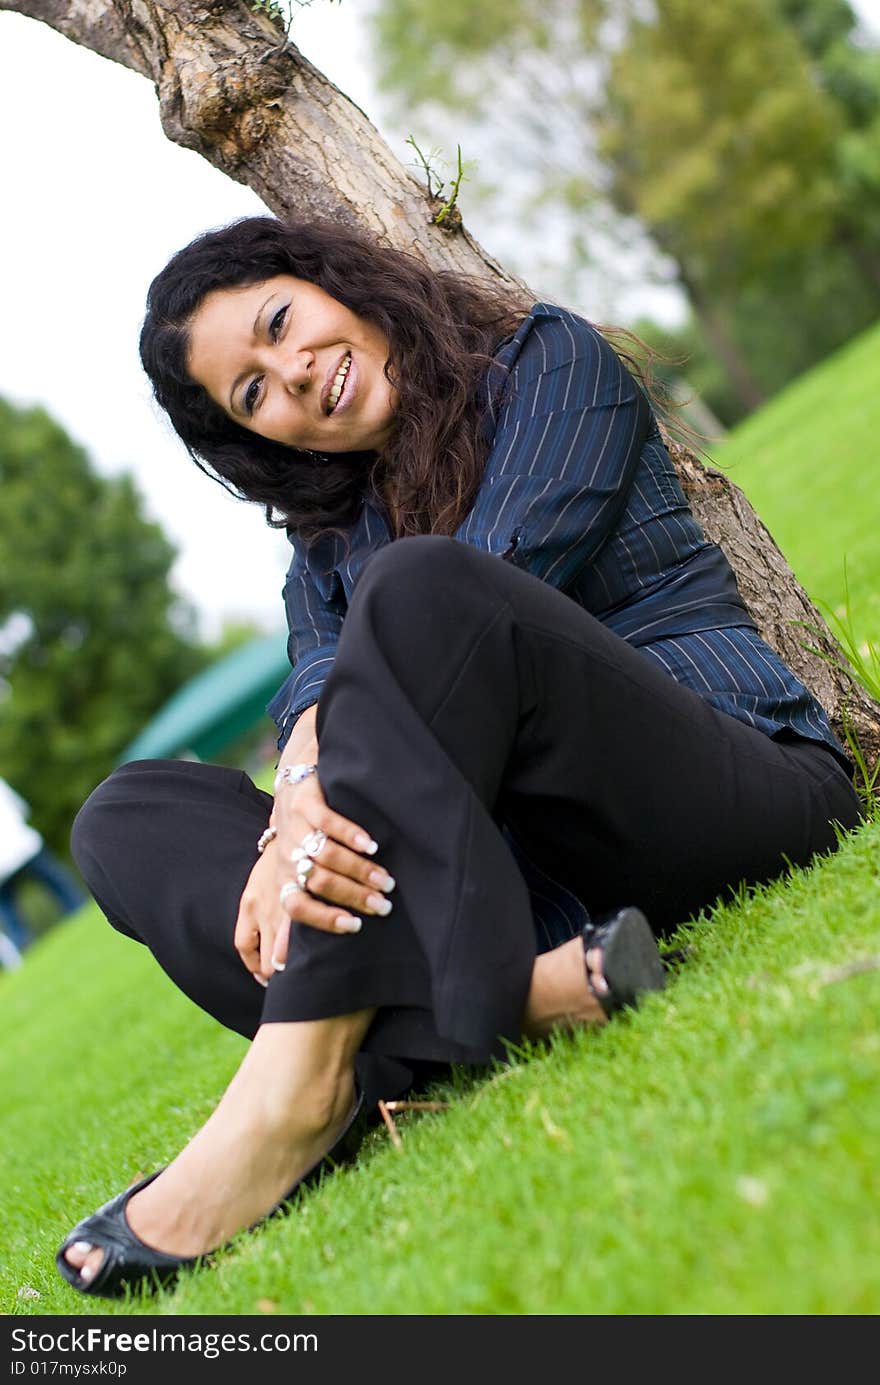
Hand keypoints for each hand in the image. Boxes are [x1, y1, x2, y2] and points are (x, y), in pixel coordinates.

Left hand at [234, 773, 394, 984]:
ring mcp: (294, 828)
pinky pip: (328, 822)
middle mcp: (286, 855)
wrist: (293, 780)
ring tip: (385, 880)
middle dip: (353, 896)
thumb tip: (288, 961)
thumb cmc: (300, 835)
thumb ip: (302, 905)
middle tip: (383, 904)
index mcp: (283, 876)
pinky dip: (352, 835)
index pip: (296, 906)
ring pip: (326, 855)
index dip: (323, 919)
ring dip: (359, 870)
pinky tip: (372, 845)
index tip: (354, 927)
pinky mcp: (305, 802)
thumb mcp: (295, 869)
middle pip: (319, 882)